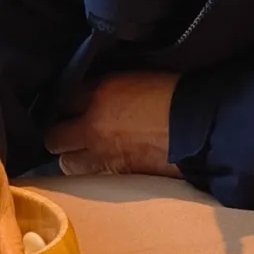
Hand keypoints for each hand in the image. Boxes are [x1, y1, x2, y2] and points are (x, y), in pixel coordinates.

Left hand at [44, 72, 181, 177]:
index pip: (61, 99)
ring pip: (66, 163)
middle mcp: (92, 124)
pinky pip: (91, 175)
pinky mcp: (117, 173)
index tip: (67, 107)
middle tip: (69, 131)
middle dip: (59, 135)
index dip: (63, 105)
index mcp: (98, 92)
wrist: (200, 126)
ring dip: (73, 157)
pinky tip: (101, 162)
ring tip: (84, 152)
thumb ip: (104, 87)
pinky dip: (92, 170)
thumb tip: (88, 95)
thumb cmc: (174, 95)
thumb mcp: (134, 78)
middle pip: (53, 136)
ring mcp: (102, 153)